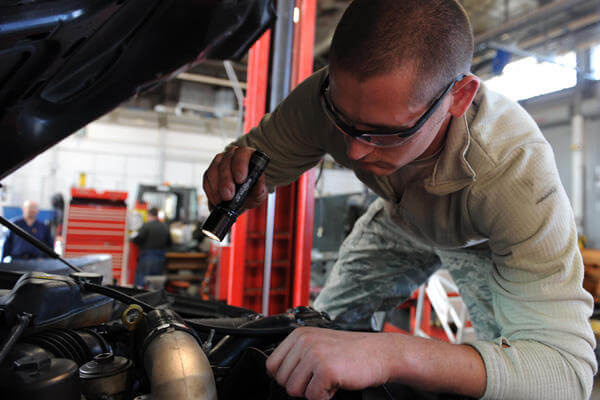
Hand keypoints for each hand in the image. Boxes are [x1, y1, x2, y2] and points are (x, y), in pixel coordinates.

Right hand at [202, 146, 267, 210]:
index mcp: (248, 156)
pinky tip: (216, 200)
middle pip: (226, 161)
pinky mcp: (210, 172)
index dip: (240, 164)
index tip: (240, 180)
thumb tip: (258, 181)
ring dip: (217, 186)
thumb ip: (260, 188)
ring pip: (214, 169)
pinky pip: (207, 179)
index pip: (243, 153)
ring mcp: (219, 162)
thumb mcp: (259, 193)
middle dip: (226, 180)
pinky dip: (211, 191)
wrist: (241, 202)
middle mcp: (232, 155)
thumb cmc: (251, 193)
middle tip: (228, 195)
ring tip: (222, 200)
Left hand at [266, 327, 394, 399]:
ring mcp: (314, 354)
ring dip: (313, 392)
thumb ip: (297, 355)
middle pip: (282, 380)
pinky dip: (325, 397)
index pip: (272, 365)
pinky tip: (336, 384)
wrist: (381, 353)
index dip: (288, 377)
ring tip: (329, 379)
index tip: (304, 377)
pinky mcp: (325, 370)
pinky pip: (313, 397)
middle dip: (301, 386)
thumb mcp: (319, 344)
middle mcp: (304, 341)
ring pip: (294, 391)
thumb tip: (276, 376)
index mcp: (299, 334)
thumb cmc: (351, 352)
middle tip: (321, 378)